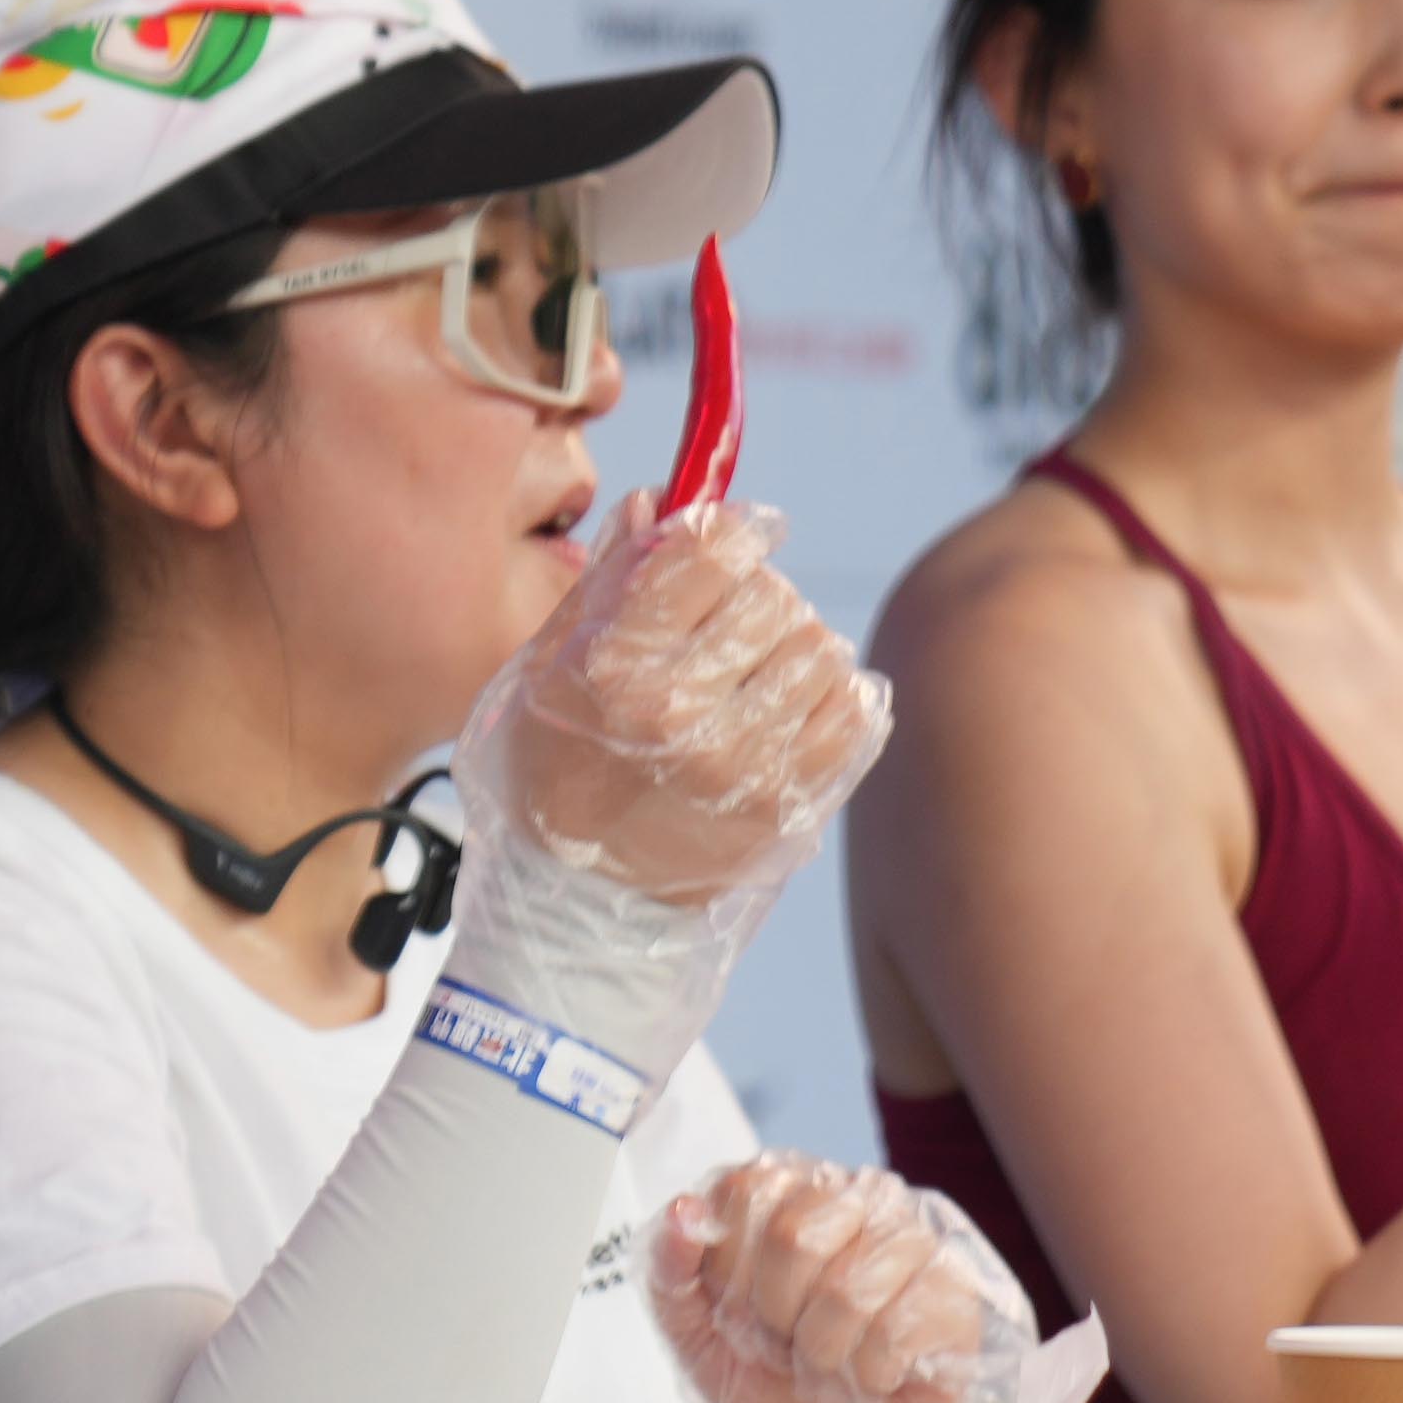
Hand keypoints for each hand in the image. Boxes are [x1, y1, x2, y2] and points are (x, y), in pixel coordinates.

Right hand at [462, 497, 891, 914]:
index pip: (711, 551)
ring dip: (797, 649)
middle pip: (772, 595)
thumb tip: (662, 498)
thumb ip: (609, 578)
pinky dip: (833, 698)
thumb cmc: (556, 769)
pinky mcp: (791, 806)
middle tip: (732, 628)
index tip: (736, 538)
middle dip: (757, 598)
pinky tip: (791, 710)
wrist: (581, 903)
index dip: (733, 531)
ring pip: (822, 647)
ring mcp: (744, 765)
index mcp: (613, 666)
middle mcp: (681, 713)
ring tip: (760, 676)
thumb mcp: (547, 664)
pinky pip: (855, 711)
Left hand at [652, 1153, 1028, 1402]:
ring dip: (823, 1358)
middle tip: (789, 1348)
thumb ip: (671, 1271)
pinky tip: (874, 1381)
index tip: (742, 1314)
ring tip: (830, 1370)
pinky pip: (897, 1331)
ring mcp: (910, 1241)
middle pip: (794, 1235)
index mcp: (787, 1192)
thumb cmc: (772, 1387)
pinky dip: (868, 1378)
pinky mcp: (954, 1293)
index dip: (732, 1273)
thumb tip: (683, 1210)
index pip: (745, 1190)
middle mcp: (853, 1198)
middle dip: (776, 1320)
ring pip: (848, 1292)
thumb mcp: (696, 1337)